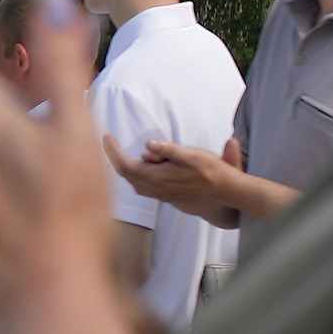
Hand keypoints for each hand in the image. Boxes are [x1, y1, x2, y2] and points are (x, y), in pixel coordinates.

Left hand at [104, 136, 243, 225]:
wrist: (225, 192)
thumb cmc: (210, 171)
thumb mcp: (190, 155)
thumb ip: (168, 150)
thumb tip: (149, 145)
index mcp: (156, 179)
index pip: (125, 166)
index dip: (113, 152)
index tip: (107, 137)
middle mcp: (155, 190)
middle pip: (126, 174)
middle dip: (116, 158)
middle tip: (111, 141)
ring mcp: (160, 195)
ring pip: (134, 181)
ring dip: (127, 166)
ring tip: (125, 151)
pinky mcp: (166, 196)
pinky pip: (143, 185)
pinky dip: (137, 173)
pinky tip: (144, 165)